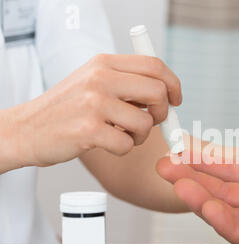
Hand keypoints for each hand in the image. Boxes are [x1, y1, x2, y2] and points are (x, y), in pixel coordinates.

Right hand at [0, 54, 180, 173]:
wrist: (27, 129)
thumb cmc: (65, 109)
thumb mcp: (92, 82)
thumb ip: (125, 82)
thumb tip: (165, 93)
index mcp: (104, 63)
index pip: (154, 65)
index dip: (173, 84)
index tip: (175, 99)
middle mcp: (100, 79)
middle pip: (158, 92)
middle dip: (162, 112)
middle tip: (150, 122)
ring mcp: (94, 104)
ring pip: (145, 122)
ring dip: (140, 135)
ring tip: (123, 134)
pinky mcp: (88, 131)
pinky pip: (128, 144)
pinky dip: (124, 149)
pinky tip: (107, 144)